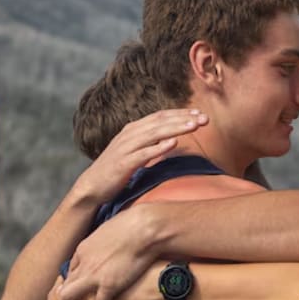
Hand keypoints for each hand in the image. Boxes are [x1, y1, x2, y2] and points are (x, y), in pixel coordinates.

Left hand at [59, 205, 158, 299]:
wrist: (145, 228)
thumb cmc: (134, 224)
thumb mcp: (110, 228)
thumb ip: (103, 240)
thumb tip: (108, 241)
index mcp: (83, 248)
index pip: (71, 268)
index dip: (73, 279)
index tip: (79, 286)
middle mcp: (83, 263)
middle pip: (64, 284)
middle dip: (64, 297)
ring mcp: (94, 276)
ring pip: (68, 297)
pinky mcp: (109, 286)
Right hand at [70, 109, 207, 205]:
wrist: (92, 186)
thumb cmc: (117, 169)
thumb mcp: (135, 151)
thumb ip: (151, 142)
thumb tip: (171, 138)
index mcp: (134, 129)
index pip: (161, 116)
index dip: (181, 113)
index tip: (201, 114)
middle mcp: (130, 134)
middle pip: (160, 121)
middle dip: (184, 118)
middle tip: (205, 118)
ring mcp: (126, 148)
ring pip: (154, 134)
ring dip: (175, 129)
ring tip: (194, 126)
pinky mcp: (123, 163)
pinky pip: (143, 153)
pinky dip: (158, 147)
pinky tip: (174, 144)